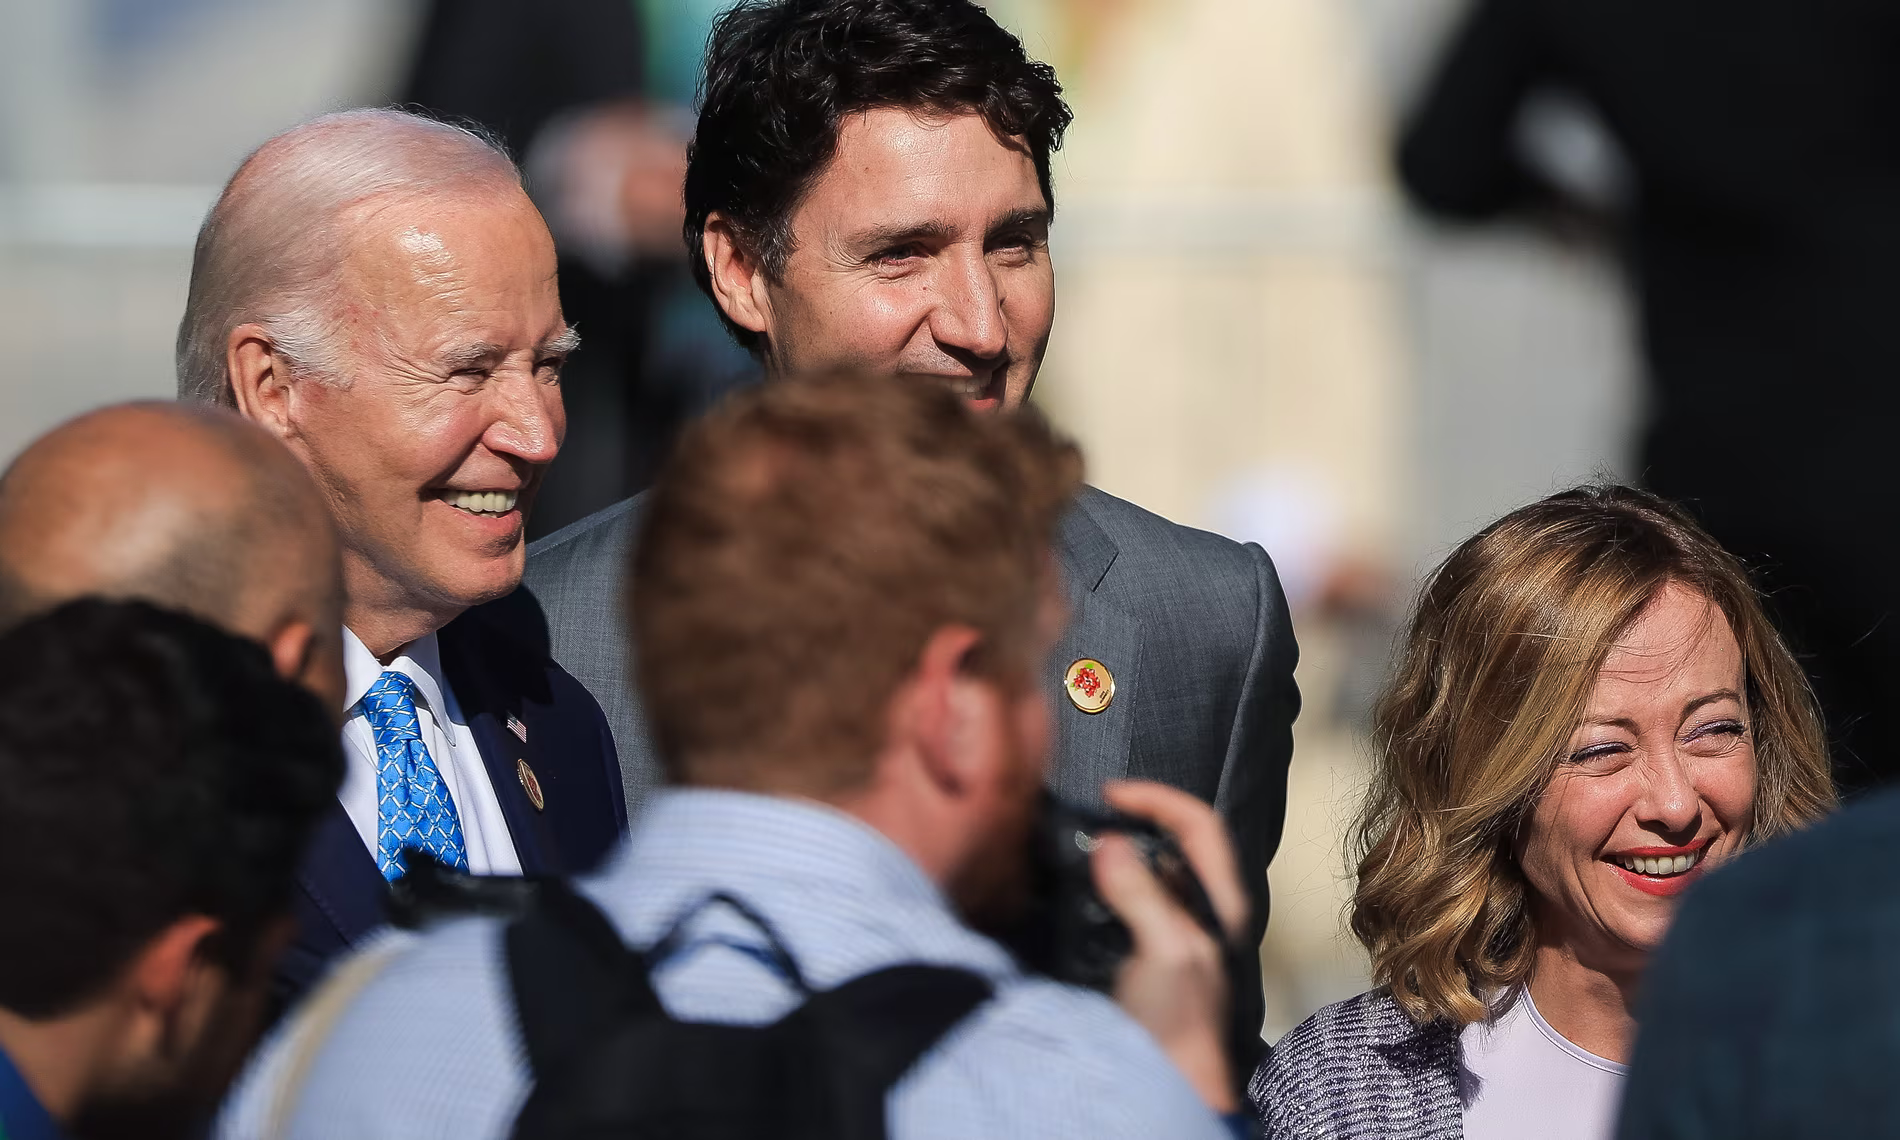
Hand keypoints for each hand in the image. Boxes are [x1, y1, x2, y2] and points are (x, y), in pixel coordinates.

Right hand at [1091, 780, 1247, 1113]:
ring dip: (1114, 851)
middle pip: (1170, 839)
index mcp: (1219, 900)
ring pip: (1144, 867)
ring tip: (1080, 848)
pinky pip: (1123, 897)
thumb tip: (1110, 845)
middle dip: (1132, 818)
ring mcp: (1169, 927)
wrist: (1168, 1080)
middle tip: (1091, 815)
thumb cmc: (1182, 1026)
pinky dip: (1101, 883)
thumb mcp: (1166, 950)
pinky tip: (1079, 889)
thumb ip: (1142, 894)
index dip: (1159, 799)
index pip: (1200, 823)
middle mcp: (1197, 906)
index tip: (1113, 796)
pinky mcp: (1142, 946)